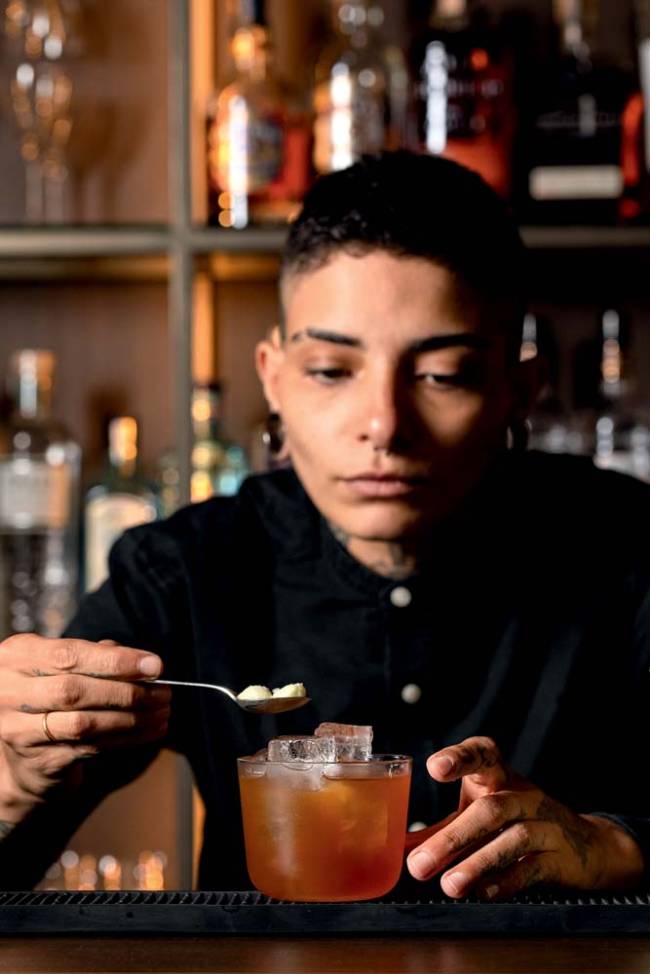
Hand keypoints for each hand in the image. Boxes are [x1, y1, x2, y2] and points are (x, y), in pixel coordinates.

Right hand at [0, 634, 170, 817]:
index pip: (69, 655)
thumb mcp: (61, 665)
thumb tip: (142, 663)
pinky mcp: (40, 760)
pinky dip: (126, 738)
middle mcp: (10, 692)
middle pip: (75, 691)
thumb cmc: (49, 693)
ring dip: (132, 718)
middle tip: (164, 692)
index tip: (154, 666)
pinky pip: (90, 748)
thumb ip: (96, 655)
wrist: (22, 752)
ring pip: (84, 723)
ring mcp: (20, 730)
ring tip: (162, 712)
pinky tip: (150, 730)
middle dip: (127, 691)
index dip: (115, 661)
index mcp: (17, 657)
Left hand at [406, 736, 643, 899]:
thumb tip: (393, 847)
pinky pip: (533, 867)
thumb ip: (440, 828)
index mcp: (499, 776)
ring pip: (512, 839)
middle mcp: (523, 794)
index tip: (434, 768)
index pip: (483, 754)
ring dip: (477, 863)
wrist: (586, 844)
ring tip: (448, 885)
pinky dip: (506, 880)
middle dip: (453, 838)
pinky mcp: (560, 857)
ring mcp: (545, 824)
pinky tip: (482, 892)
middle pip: (490, 809)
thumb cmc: (516, 821)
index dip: (460, 757)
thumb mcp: (479, 814)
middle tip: (418, 864)